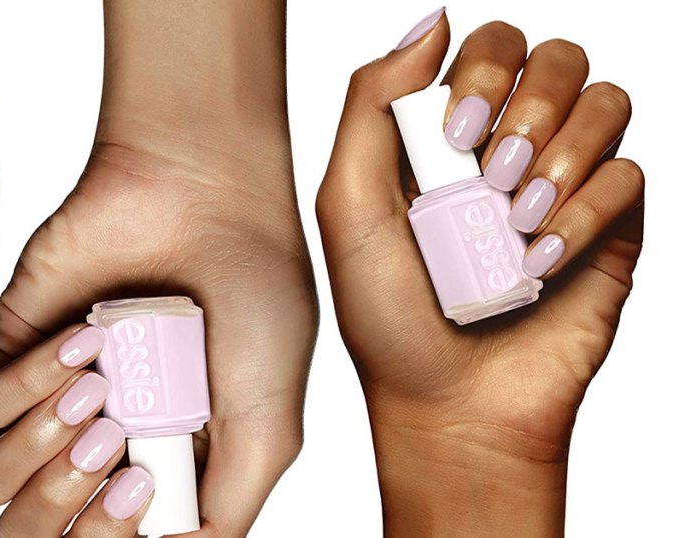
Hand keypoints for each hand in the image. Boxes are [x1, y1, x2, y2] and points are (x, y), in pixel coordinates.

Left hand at [0, 2, 316, 535]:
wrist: (208, 192)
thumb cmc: (254, 293)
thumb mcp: (268, 417)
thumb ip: (230, 502)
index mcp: (161, 465)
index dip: (112, 534)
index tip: (143, 491)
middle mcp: (102, 438)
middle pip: (39, 526)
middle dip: (72, 506)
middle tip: (115, 445)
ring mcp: (54, 396)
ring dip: (41, 454)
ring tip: (98, 396)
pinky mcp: (13, 347)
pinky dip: (27, 390)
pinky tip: (80, 344)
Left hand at [317, 10, 641, 535]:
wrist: (447, 406)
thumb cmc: (387, 316)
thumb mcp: (347, 205)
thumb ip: (371, 105)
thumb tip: (434, 21)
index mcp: (445, 137)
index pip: (489, 48)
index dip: (483, 71)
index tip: (455, 137)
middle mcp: (508, 150)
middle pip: (557, 59)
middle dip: (532, 104)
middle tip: (494, 172)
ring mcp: (562, 188)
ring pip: (607, 103)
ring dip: (563, 152)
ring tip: (518, 217)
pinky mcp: (609, 232)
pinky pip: (631, 175)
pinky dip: (587, 211)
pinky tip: (544, 256)